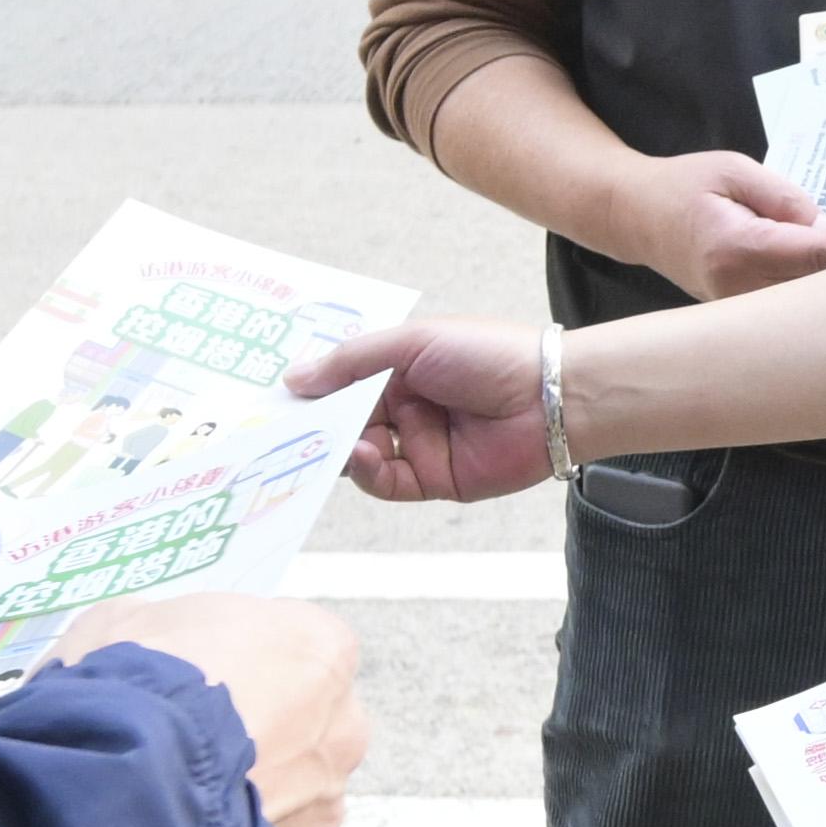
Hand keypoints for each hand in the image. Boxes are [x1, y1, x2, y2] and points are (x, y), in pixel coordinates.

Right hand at [54, 589, 367, 826]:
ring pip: (291, 788)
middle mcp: (343, 722)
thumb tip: (148, 646)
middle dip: (256, 728)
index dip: (238, 661)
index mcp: (318, 646)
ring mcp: (327, 798)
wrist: (124, 788)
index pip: (292, 645)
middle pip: (302, 719)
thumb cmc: (134, 688)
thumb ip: (161, 630)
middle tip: (186, 739)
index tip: (197, 677)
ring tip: (176, 797)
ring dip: (249, 790)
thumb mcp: (122, 622)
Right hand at [288, 317, 550, 504]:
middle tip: (281, 433)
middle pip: (347, 425)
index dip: (313, 395)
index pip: (344, 386)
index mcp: (401, 370)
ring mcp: (420, 445)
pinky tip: (360, 455)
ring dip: (338, 451)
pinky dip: (367, 472)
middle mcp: (407, 408)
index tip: (277, 402)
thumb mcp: (410, 344)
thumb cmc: (486, 354)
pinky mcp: (435, 480)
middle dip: (316, 429)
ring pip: (361, 457)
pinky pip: (387, 482)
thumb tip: (294, 378)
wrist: (548, 396)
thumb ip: (350, 362)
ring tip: (324, 443)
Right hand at [606, 147, 825, 302]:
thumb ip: (784, 195)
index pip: (818, 253)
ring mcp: (741, 308)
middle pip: (823, 282)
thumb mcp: (735, 169)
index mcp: (737, 248)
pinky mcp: (744, 312)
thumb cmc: (684, 186)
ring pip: (813, 296)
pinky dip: (825, 278)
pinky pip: (796, 298)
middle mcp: (740, 288)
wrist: (638, 218)